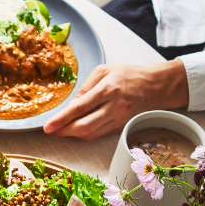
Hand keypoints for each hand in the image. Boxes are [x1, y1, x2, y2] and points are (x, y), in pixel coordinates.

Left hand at [43, 62, 189, 139]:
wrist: (157, 86)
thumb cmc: (129, 75)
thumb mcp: (104, 71)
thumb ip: (85, 87)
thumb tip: (71, 105)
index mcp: (108, 89)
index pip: (79, 108)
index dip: (61, 119)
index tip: (47, 127)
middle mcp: (114, 107)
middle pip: (83, 127)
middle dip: (64, 131)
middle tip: (51, 130)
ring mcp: (119, 119)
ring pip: (91, 134)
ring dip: (73, 134)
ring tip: (62, 129)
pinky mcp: (121, 127)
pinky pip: (99, 134)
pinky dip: (86, 133)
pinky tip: (78, 127)